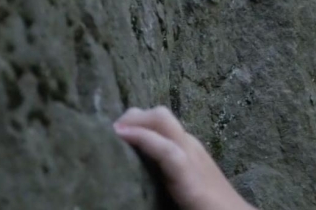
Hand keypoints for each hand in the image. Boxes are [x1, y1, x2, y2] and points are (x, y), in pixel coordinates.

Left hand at [114, 106, 254, 209]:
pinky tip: (122, 136)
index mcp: (187, 148)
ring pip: (161, 120)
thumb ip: (164, 172)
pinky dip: (142, 138)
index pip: (160, 122)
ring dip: (133, 122)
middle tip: (108, 135)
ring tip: (111, 133)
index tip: (112, 134)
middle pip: (158, 115)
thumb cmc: (207, 204)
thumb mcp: (180, 183)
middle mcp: (188, 144)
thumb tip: (134, 171)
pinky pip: (164, 147)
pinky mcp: (187, 170)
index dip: (135, 121)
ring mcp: (190, 153)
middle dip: (131, 117)